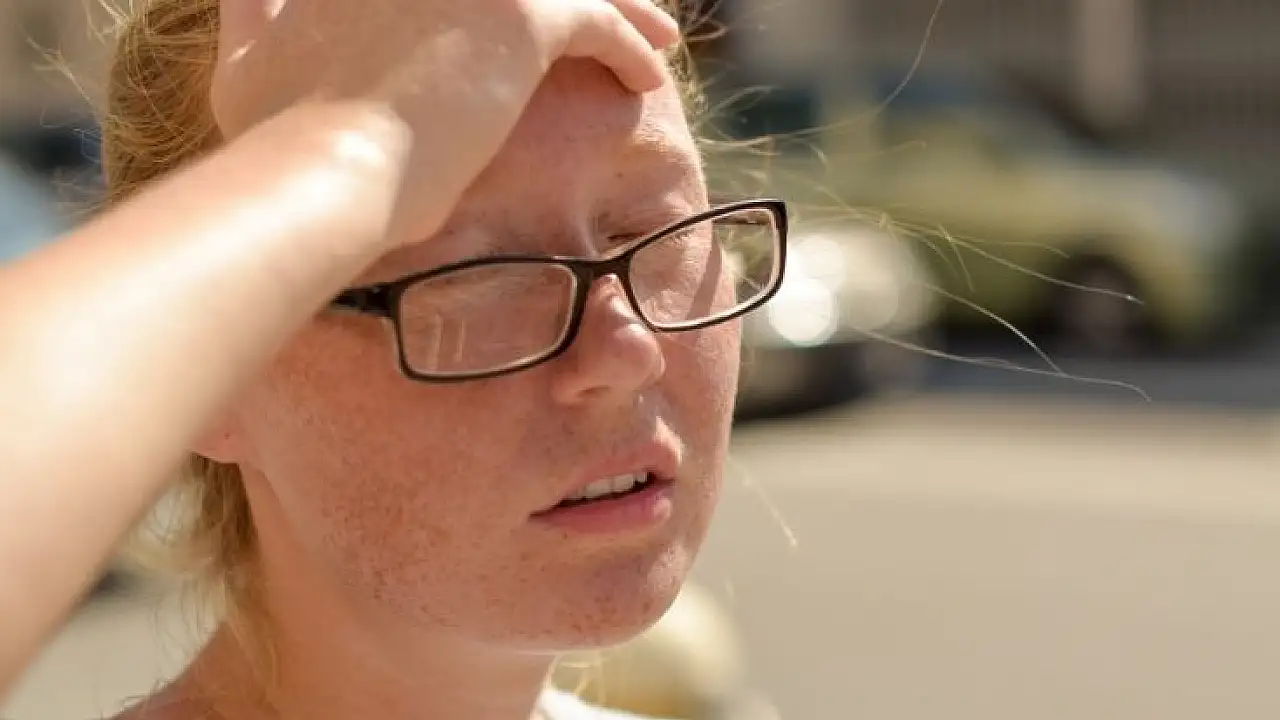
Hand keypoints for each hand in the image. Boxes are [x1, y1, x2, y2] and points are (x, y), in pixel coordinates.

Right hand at [211, 0, 680, 242]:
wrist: (319, 168)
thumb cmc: (277, 138)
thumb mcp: (243, 60)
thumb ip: (251, 10)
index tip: (518, 18)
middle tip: (616, 9)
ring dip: (621, 5)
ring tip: (655, 37)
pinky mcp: (521, 13)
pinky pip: (598, 20)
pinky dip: (629, 47)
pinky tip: (648, 76)